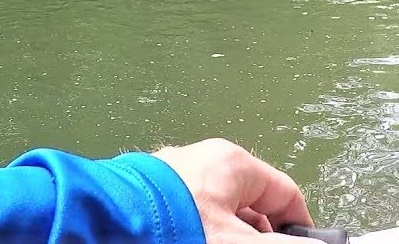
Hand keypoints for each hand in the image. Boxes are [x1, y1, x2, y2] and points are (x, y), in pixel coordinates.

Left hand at [154, 138, 313, 242]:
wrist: (99, 231)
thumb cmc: (172, 229)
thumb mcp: (238, 243)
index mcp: (232, 164)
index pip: (285, 194)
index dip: (299, 228)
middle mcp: (201, 164)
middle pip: (250, 209)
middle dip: (256, 238)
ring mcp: (171, 181)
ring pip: (216, 217)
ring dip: (224, 238)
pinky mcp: (147, 200)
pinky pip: (186, 220)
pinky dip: (195, 236)